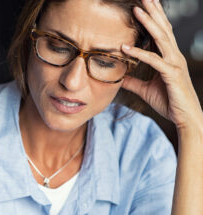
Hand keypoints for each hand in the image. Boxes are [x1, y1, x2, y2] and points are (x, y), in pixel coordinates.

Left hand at [121, 0, 202, 129]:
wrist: (185, 119)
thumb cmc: (169, 102)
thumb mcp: (146, 89)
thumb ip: (133, 81)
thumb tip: (120, 77)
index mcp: (169, 57)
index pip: (161, 33)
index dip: (153, 18)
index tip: (144, 5)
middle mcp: (174, 56)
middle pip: (163, 29)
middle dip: (153, 11)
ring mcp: (174, 63)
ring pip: (161, 38)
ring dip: (148, 23)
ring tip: (137, 9)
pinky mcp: (172, 74)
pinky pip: (154, 60)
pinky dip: (139, 53)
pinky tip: (125, 47)